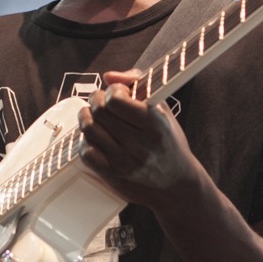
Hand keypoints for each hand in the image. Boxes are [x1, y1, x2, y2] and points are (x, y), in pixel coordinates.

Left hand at [77, 69, 203, 209]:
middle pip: (99, 112)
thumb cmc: (169, 143)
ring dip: (86, 118)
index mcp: (154, 124)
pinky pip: (86, 153)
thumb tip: (109, 76)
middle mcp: (139, 144)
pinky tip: (94, 138)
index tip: (117, 93)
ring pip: (89, 130)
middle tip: (101, 101)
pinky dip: (85, 142)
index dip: (112, 91)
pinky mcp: (113, 176)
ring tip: (94, 116)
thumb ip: (137, 84)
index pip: (116, 100)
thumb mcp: (163, 110)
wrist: (177, 185)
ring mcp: (124, 162)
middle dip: (96, 100)